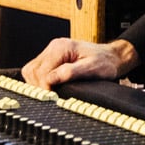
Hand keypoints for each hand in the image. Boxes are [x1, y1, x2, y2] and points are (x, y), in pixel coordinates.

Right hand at [20, 38, 138, 89]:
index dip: (44, 87)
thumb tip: (51, 80)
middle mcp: (54, 47)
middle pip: (33, 71)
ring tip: (49, 93)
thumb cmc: (105, 62)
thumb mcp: (91, 69)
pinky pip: (37, 70)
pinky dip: (39, 80)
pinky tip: (49, 87)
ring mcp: (52, 51)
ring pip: (31, 70)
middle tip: (50, 98)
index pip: (42, 71)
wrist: (113, 57)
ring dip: (36, 84)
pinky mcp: (52, 58)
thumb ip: (70, 73)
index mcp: (61, 47)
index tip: (51, 98)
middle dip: (39, 86)